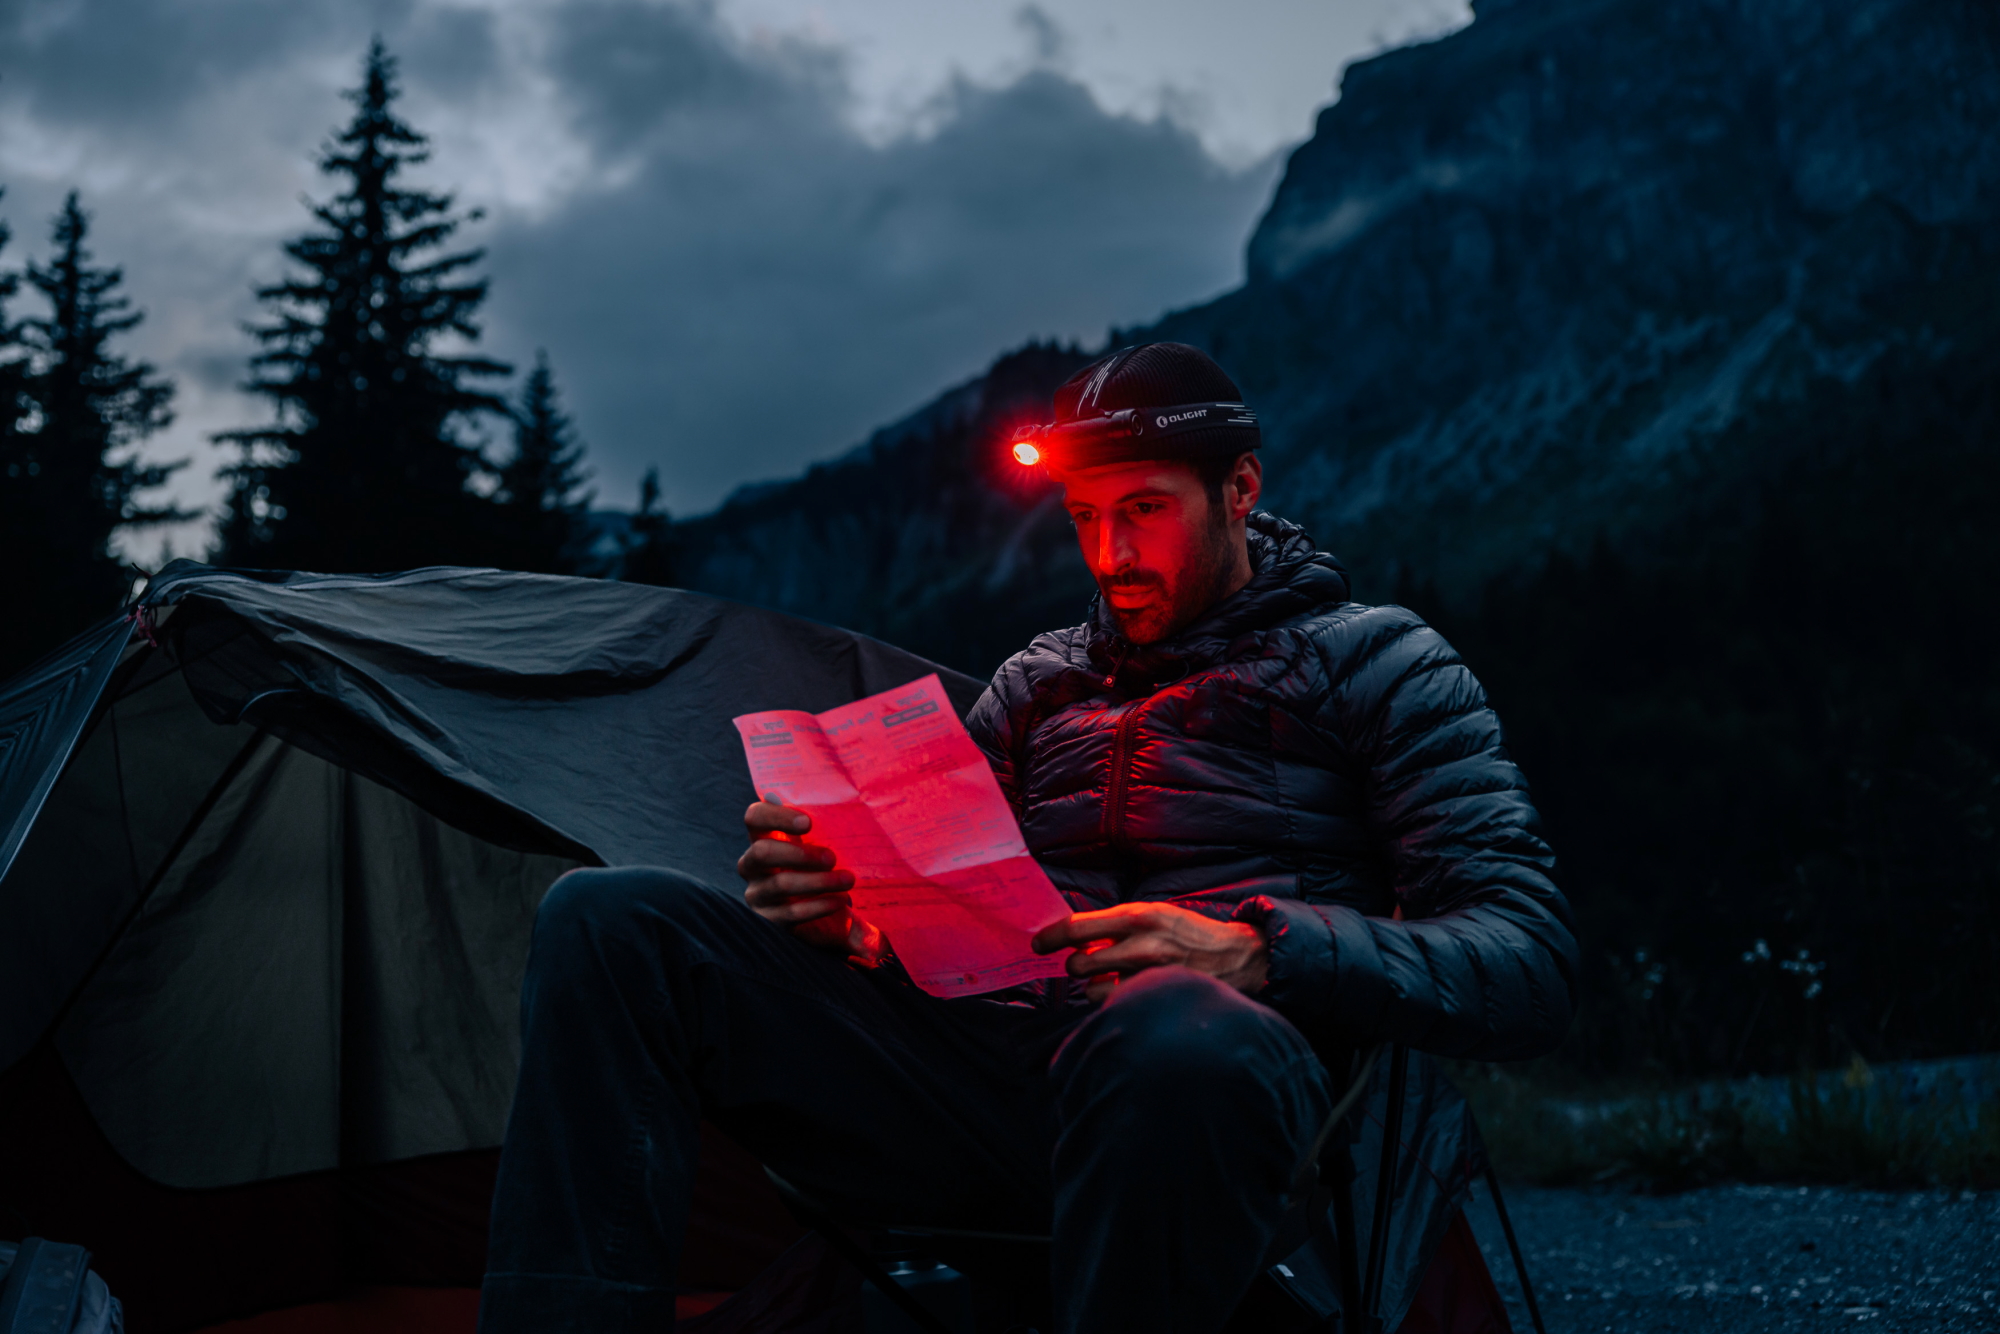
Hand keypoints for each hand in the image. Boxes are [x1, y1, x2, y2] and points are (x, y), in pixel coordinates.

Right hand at [737, 797, 885, 960]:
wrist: (832, 914)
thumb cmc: (824, 868)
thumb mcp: (822, 846)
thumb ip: (822, 826)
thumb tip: (842, 804)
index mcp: (763, 838)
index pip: (754, 817)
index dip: (775, 816)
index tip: (807, 822)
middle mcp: (752, 865)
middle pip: (762, 852)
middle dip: (800, 854)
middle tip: (832, 857)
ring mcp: (757, 894)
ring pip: (780, 884)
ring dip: (819, 881)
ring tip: (847, 879)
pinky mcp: (769, 920)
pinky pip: (791, 913)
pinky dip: (819, 905)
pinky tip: (840, 900)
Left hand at [1031, 902, 1268, 1002]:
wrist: (1238, 957)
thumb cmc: (1190, 934)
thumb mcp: (1155, 914)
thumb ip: (1117, 924)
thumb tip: (1075, 937)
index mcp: (1138, 915)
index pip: (1078, 926)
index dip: (1051, 937)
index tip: (1039, 944)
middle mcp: (1141, 943)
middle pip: (1079, 963)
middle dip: (1075, 967)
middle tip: (1086, 965)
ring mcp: (1148, 974)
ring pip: (1092, 989)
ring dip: (1094, 987)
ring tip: (1112, 979)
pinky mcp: (1156, 997)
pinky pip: (1115, 1005)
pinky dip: (1114, 1001)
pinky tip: (1129, 992)